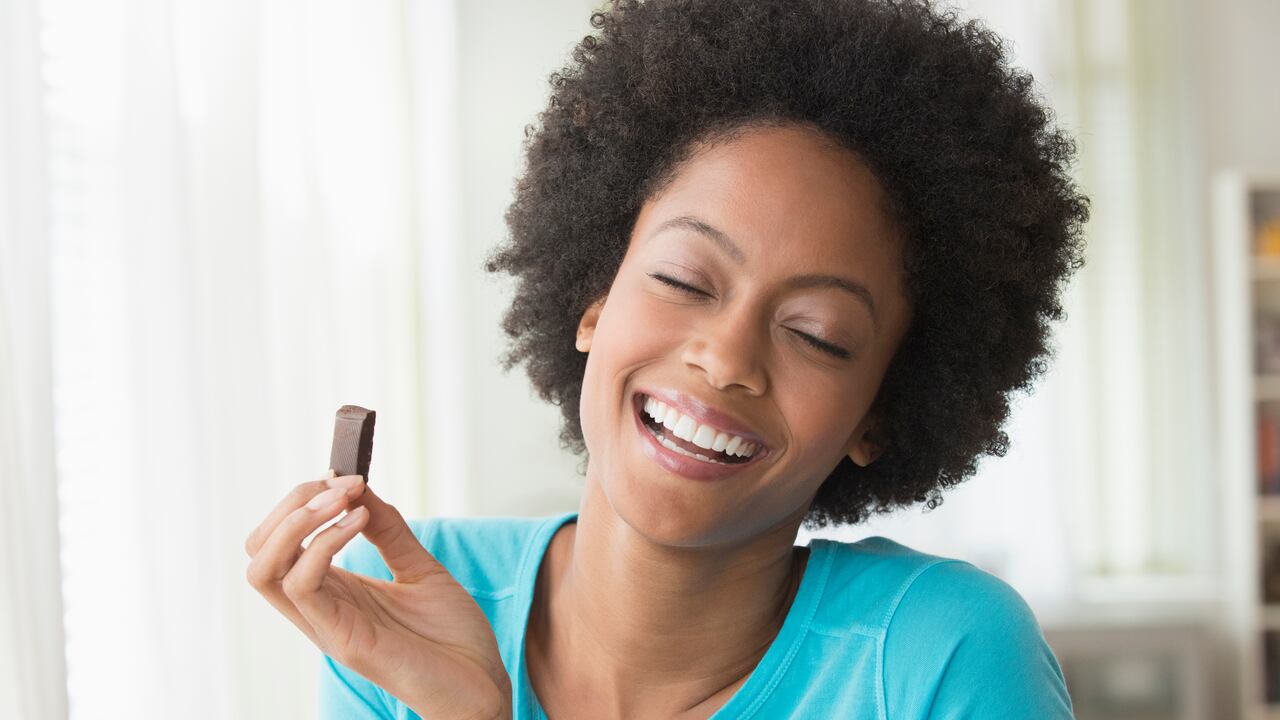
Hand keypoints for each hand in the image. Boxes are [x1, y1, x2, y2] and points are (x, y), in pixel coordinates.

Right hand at [245, 471, 512, 718]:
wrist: (482, 686)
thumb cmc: (451, 636)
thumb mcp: (419, 567)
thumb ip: (388, 531)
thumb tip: (360, 486)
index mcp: (332, 592)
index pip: (279, 542)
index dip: (302, 500)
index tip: (348, 477)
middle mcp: (320, 609)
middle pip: (259, 550)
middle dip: (291, 504)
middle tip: (340, 484)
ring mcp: (328, 626)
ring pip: (265, 570)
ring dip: (299, 521)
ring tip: (345, 498)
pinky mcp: (346, 641)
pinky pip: (304, 587)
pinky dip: (325, 543)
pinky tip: (362, 521)